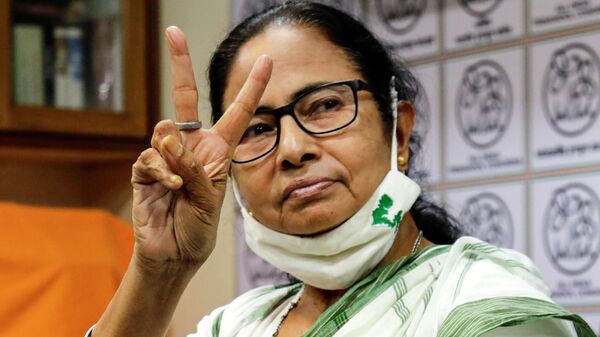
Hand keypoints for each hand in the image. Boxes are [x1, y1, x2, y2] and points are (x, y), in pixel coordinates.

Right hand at [130, 26, 271, 268]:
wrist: (175, 253)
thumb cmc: (198, 227)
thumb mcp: (210, 199)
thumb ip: (195, 169)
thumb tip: (169, 137)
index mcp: (218, 151)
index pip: (237, 112)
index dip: (252, 87)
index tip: (267, 61)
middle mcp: (192, 146)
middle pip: (184, 97)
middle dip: (179, 64)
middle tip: (174, 32)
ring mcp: (167, 155)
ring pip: (166, 130)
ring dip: (176, 155)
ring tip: (182, 184)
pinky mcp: (145, 169)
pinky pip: (150, 156)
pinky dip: (162, 172)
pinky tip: (170, 189)